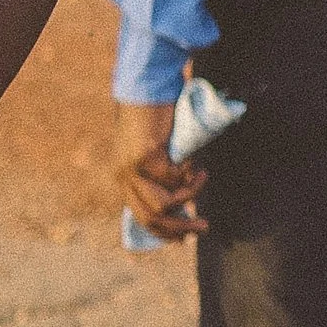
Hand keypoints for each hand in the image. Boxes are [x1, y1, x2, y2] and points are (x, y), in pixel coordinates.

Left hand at [116, 99, 206, 239]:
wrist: (145, 88)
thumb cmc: (154, 116)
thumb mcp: (154, 151)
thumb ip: (160, 173)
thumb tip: (180, 197)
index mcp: (123, 177)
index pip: (140, 217)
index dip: (163, 232)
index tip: (185, 238)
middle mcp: (123, 176)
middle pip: (150, 217)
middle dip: (179, 227)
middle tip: (203, 226)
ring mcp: (132, 167)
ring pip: (162, 203)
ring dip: (188, 195)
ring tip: (201, 178)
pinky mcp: (144, 156)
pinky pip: (172, 178)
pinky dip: (188, 174)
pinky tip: (194, 162)